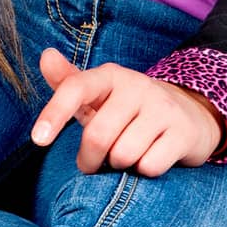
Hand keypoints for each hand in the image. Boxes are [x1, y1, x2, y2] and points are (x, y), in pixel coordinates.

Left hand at [30, 47, 226, 176]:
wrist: (187, 114)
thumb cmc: (128, 109)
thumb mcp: (98, 95)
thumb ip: (68, 81)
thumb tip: (45, 55)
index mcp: (110, 75)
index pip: (76, 88)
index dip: (54, 113)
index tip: (38, 139)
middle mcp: (137, 85)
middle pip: (98, 136)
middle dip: (89, 160)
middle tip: (93, 162)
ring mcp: (163, 107)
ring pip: (124, 155)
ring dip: (120, 165)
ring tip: (127, 154)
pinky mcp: (183, 132)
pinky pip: (150, 166)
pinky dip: (145, 171)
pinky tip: (151, 157)